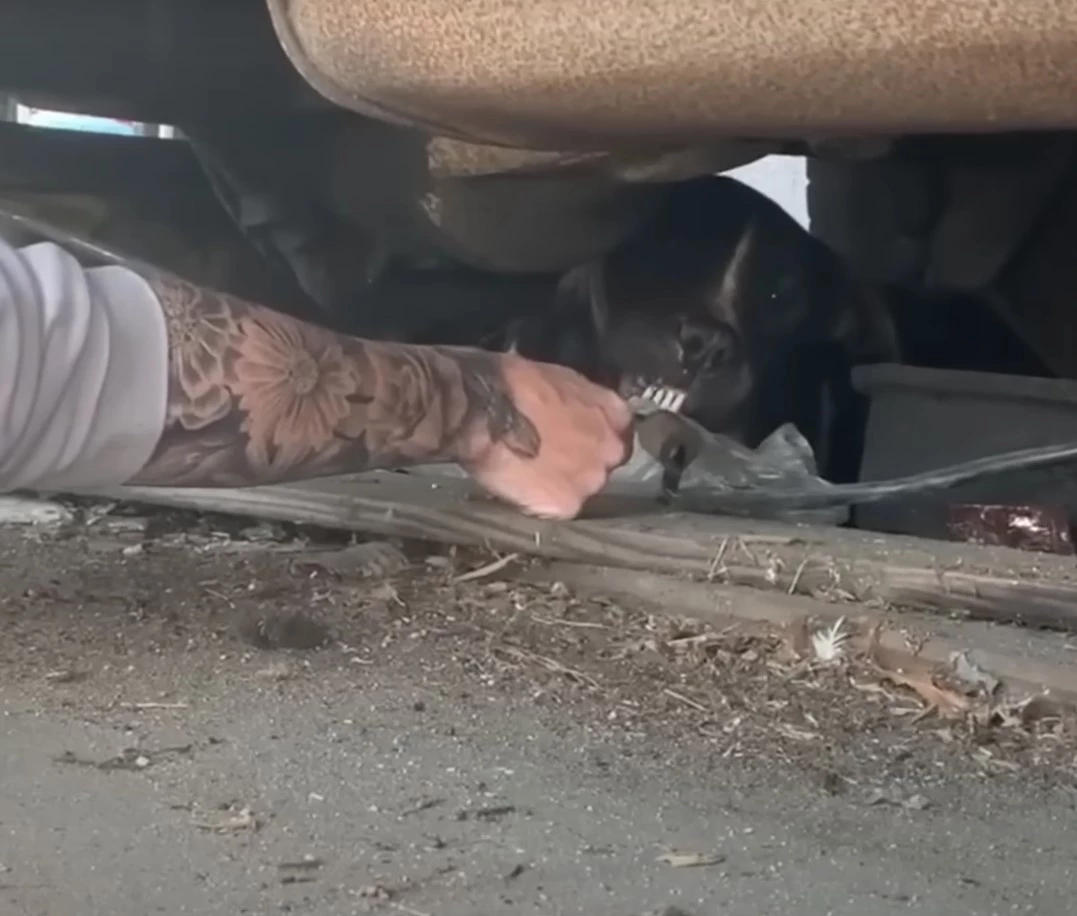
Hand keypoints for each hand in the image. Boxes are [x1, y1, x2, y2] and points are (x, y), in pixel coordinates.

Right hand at [462, 354, 632, 518]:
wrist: (484, 409)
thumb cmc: (513, 384)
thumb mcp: (559, 380)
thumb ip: (578, 403)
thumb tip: (570, 414)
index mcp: (614, 412)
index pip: (617, 434)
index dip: (591, 439)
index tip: (574, 441)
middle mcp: (611, 448)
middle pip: (602, 465)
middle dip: (579, 464)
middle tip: (548, 460)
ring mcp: (592, 479)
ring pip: (580, 490)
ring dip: (560, 485)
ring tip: (529, 474)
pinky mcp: (567, 504)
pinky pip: (555, 509)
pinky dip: (538, 502)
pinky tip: (519, 486)